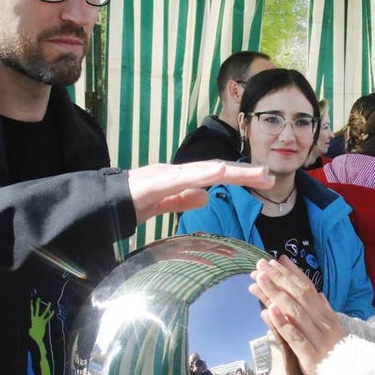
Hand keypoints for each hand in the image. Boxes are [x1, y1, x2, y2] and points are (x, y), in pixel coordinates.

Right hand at [127, 161, 272, 223]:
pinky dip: (205, 173)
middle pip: (218, 170)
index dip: (240, 176)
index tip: (263, 180)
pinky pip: (186, 176)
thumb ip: (182, 200)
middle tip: (270, 176)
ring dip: (233, 172)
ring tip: (255, 174)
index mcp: (182, 178)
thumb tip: (204, 198)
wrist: (105, 203)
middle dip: (245, 173)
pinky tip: (221, 172)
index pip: (217, 175)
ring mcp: (171, 173)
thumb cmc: (131, 203)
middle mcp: (180, 171)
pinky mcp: (160, 180)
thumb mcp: (163, 204)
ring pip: (207, 170)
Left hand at [249, 256, 345, 374]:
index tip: (278, 259)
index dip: (293, 273)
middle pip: (299, 295)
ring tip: (259, 279)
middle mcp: (324, 324)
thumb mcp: (334, 332)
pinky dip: (282, 323)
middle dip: (279, 278)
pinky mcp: (311, 356)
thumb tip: (319, 293)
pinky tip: (269, 310)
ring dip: (276, 293)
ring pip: (295, 312)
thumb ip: (326, 312)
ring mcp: (318, 339)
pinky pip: (295, 337)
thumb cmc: (340, 358)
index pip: (309, 289)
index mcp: (328, 317)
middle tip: (261, 264)